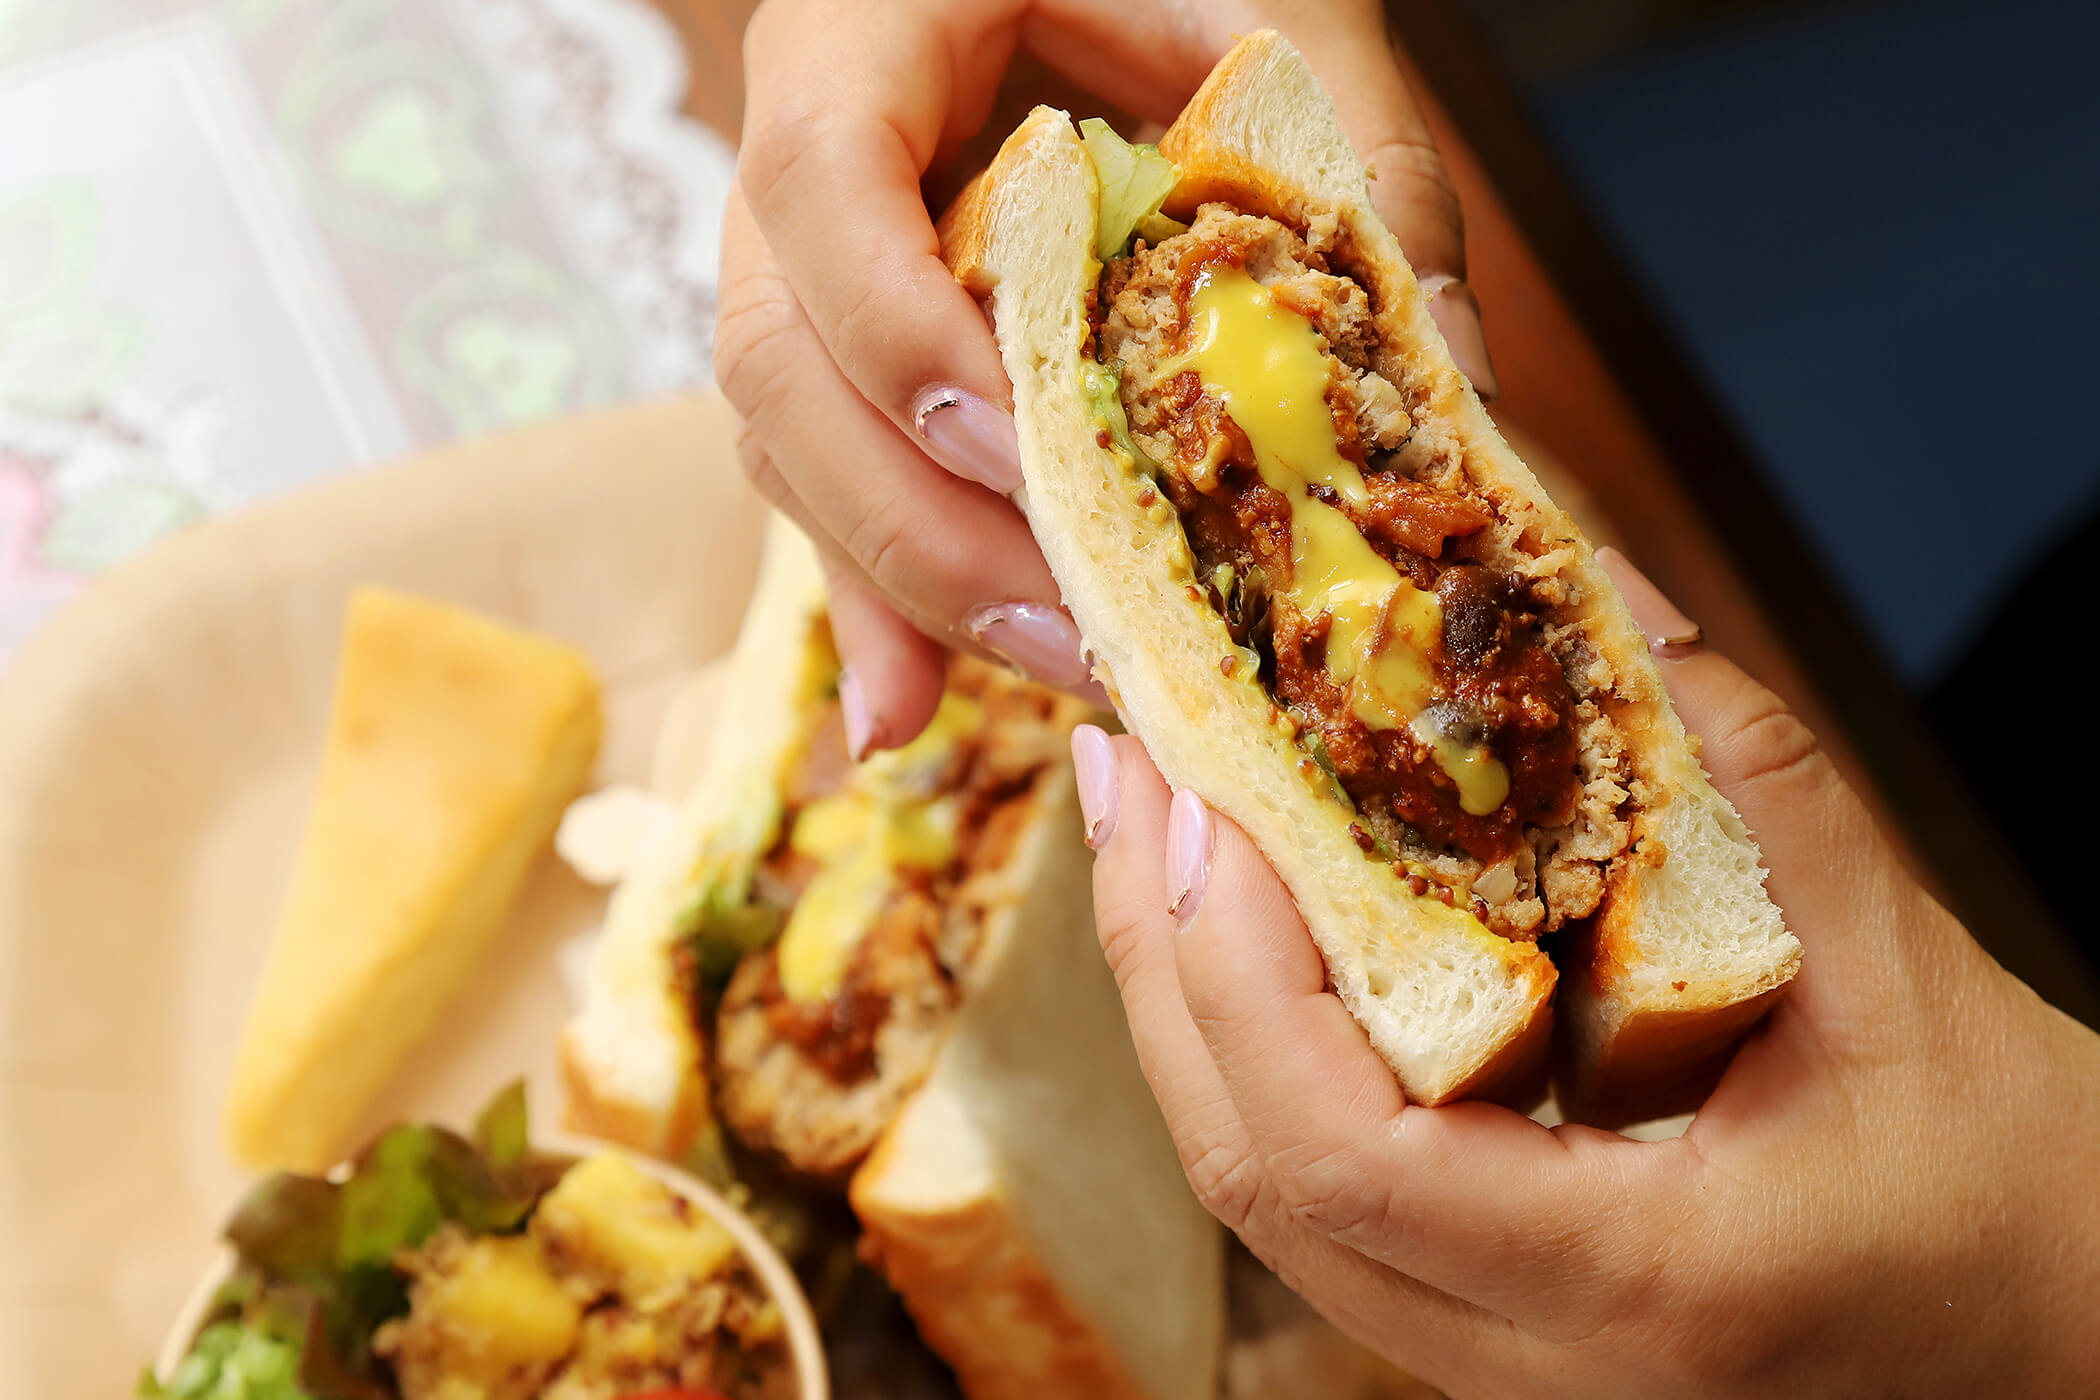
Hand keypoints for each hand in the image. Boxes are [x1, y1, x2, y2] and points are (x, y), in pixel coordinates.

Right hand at [716, 0, 1495, 757]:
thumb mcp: (1284, 10)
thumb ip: (1351, 158)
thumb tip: (1445, 387)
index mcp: (863, 25)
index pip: (817, 180)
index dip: (894, 322)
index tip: (1014, 441)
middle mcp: (800, 155)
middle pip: (779, 354)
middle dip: (913, 514)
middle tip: (1065, 625)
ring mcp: (804, 261)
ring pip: (788, 441)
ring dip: (904, 581)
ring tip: (1046, 681)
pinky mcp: (848, 347)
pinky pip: (826, 473)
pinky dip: (879, 590)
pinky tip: (910, 708)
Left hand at [1071, 551, 2099, 1396]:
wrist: (2069, 1326)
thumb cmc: (2021, 1181)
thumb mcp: (1905, 962)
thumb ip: (1741, 773)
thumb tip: (1592, 586)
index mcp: (1637, 1283)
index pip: (1342, 1151)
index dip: (1237, 971)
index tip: (1204, 805)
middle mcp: (1532, 1362)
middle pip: (1252, 1176)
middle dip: (1158, 960)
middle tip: (1132, 766)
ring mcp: (1495, 1358)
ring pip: (1264, 1193)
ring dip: (1185, 1000)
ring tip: (1157, 819)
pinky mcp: (1488, 1315)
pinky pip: (1319, 1187)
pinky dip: (1257, 1046)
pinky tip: (1250, 924)